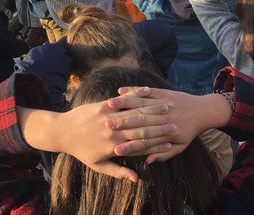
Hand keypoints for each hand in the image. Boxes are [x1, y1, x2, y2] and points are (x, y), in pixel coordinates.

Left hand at [20, 99, 175, 181]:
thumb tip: (136, 179)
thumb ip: (118, 172)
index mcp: (115, 146)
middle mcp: (114, 131)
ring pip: (135, 111)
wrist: (63, 132)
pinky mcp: (104, 105)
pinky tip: (149, 90)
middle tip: (175, 122)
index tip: (172, 139)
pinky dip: (137, 94)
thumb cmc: (82, 151)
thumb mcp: (98, 165)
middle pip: (142, 127)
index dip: (158, 141)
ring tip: (167, 106)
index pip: (141, 143)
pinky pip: (124, 99)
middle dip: (160, 124)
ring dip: (153, 108)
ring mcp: (109, 116)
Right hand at [107, 86, 232, 162]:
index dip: (129, 147)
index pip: (144, 142)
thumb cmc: (190, 131)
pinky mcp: (163, 93)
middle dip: (122, 123)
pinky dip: (133, 91)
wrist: (203, 111)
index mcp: (165, 134)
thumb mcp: (180, 146)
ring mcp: (163, 104)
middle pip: (139, 122)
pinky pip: (146, 92)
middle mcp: (163, 119)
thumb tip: (148, 161)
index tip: (114, 150)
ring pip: (140, 104)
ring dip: (124, 104)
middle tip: (105, 126)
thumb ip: (164, 154)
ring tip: (108, 105)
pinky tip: (119, 90)